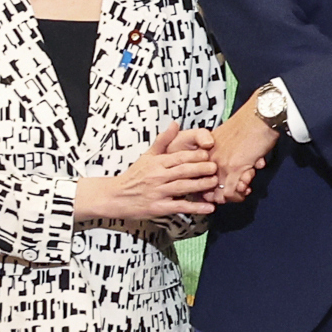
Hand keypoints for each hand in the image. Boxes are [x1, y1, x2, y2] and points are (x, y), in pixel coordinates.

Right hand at [77, 126, 220, 228]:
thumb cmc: (134, 176)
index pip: (178, 157)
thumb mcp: (147, 156)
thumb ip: (163, 140)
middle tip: (215, 167)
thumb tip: (175, 123)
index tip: (208, 153)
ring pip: (182, 187)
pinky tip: (209, 208)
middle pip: (183, 171)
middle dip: (201, 168)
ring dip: (200, 185)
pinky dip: (195, 208)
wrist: (115, 197)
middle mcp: (158, 177)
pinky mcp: (159, 208)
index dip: (195, 155)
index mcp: (157, 163)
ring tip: (214, 182)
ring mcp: (158, 192)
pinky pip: (179, 207)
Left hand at [209, 98, 282, 202]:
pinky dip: (239, 195)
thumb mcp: (228, 138)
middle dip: (221, 195)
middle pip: (208, 187)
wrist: (258, 117)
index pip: (200, 176)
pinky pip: (232, 192)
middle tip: (233, 192)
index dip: (209, 187)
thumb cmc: (248, 124)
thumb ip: (226, 153)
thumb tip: (232, 168)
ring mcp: (220, 164)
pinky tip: (246, 188)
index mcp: (206, 151)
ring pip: (220, 193)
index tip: (219, 190)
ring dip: (233, 196)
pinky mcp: (234, 168)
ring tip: (243, 189)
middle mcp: (209, 159)